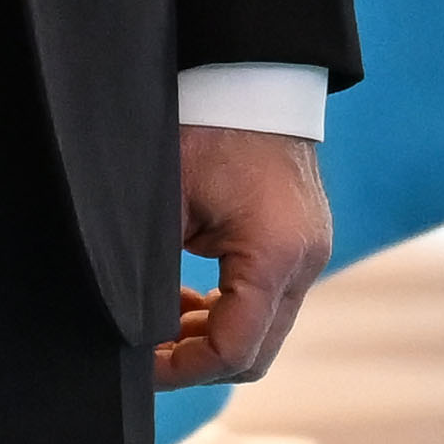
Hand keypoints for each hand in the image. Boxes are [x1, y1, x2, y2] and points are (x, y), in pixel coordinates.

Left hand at [156, 126, 330, 386]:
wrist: (253, 75)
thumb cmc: (207, 125)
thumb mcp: (167, 201)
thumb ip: (153, 274)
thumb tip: (133, 327)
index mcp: (274, 254)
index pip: (233, 350)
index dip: (181, 368)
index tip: (139, 361)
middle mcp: (304, 261)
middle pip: (255, 353)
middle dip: (197, 360)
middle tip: (146, 348)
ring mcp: (310, 253)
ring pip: (263, 332)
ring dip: (212, 336)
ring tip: (162, 317)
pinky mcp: (303, 243)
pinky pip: (268, 302)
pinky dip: (229, 311)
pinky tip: (188, 293)